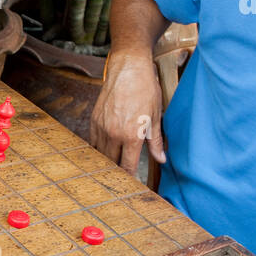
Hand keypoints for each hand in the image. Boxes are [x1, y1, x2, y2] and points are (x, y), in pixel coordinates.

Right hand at [90, 52, 165, 174]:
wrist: (128, 68)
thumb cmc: (145, 90)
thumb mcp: (156, 117)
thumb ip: (156, 142)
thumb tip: (162, 160)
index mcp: (132, 136)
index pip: (128, 167)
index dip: (130, 179)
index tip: (133, 187)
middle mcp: (114, 134)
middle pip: (111, 164)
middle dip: (117, 173)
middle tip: (122, 180)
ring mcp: (101, 127)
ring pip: (100, 155)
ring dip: (106, 162)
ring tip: (112, 168)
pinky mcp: (93, 120)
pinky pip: (93, 142)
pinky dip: (99, 149)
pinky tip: (106, 150)